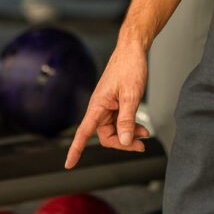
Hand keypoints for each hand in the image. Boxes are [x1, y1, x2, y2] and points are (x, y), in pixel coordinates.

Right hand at [65, 38, 149, 168]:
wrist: (133, 49)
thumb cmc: (129, 66)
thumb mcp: (131, 95)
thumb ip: (126, 119)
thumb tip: (123, 141)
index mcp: (98, 105)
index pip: (83, 132)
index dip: (76, 149)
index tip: (69, 165)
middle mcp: (100, 107)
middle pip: (106, 135)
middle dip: (122, 142)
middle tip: (141, 144)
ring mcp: (108, 105)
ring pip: (115, 129)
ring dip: (128, 134)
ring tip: (144, 134)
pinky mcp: (116, 102)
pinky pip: (120, 120)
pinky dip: (130, 125)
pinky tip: (141, 127)